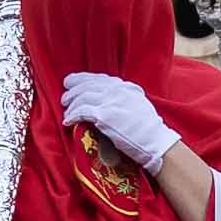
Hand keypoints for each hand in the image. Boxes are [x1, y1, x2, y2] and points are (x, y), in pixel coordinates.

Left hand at [59, 70, 179, 172]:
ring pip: (81, 96)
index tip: (73, 83)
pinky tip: (68, 121)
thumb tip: (107, 100)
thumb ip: (124, 98)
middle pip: (87, 84)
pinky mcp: (104, 116)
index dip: (83, 79)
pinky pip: (81, 111)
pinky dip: (72, 116)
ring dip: (71, 105)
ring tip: (66, 111)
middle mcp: (117, 90)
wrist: (155, 142)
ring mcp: (110, 101)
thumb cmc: (149, 129)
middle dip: (73, 89)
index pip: (99, 78)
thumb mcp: (138, 105)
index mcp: (126, 86)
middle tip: (65, 98)